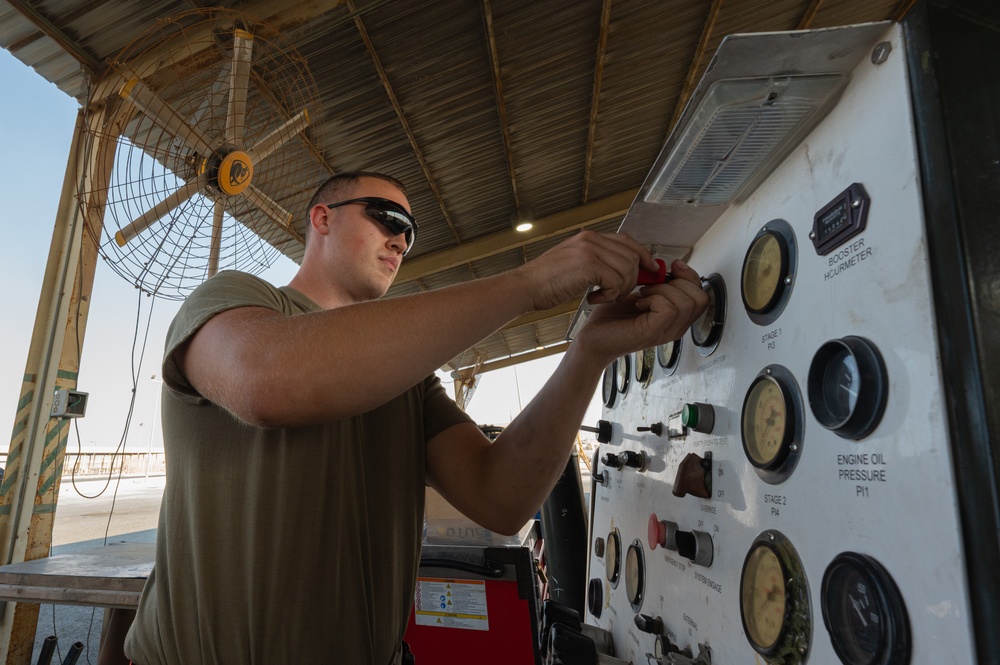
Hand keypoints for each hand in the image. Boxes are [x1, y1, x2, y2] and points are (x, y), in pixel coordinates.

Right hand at [515, 231, 660, 310]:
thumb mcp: (573, 264)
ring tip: (603, 297)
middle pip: (632, 255)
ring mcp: (590, 250)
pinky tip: (593, 300)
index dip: (643, 255)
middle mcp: (591, 239)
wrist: (524, 288)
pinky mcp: (589, 265)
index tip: (651, 269)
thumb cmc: (545, 282)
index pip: (627, 241)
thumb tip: (621, 268)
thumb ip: (596, 261)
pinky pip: (616, 281)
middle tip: (619, 293)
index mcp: (588, 237)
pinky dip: (610, 295)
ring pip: (627, 269)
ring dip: (620, 289)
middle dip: (634, 277)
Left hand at [574, 259, 708, 365]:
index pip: (702, 295)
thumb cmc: (612, 318)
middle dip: (678, 282)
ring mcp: (667, 331)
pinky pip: (669, 308)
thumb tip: (667, 265)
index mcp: (676, 317)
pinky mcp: (654, 332)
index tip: (672, 267)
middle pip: (701, 298)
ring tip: (642, 294)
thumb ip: (656, 281)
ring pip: (686, 302)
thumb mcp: (639, 293)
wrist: (593, 338)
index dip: (690, 276)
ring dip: (663, 289)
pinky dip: (654, 298)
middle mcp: (676, 326)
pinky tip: (638, 303)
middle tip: (651, 285)